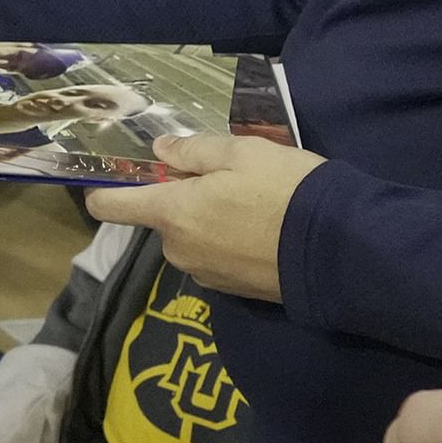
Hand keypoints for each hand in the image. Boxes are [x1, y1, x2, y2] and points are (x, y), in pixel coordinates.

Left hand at [83, 133, 325, 302]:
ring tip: (253, 205)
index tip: (111, 177)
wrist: (339, 250)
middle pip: (162, 219)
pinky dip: (228, 244)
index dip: (103, 190)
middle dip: (183, 200)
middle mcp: (177, 249)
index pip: (110, 207)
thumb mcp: (242, 153)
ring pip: (190, 239)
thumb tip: (160, 151)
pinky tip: (262, 231)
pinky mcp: (230, 291)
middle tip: (226, 181)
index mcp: (171, 214)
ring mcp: (203, 274)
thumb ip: (193, 151)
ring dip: (208, 221)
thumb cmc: (285, 191)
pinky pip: (215, 258)